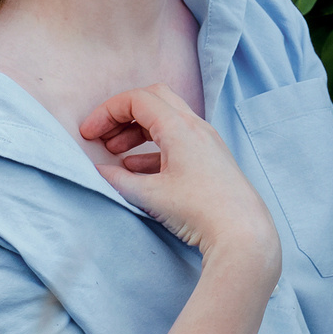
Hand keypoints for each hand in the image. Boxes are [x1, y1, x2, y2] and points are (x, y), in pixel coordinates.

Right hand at [82, 83, 280, 270]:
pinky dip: (153, 148)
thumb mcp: (149, 195)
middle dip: (122, 115)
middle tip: (102, 137)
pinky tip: (137, 169)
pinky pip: (178, 141)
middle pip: (153, 100)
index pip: (136, 99)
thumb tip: (98, 171)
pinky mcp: (211, 160)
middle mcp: (196, 127)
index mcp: (180, 127)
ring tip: (115, 153)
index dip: (106, 112)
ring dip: (137, 132)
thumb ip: (118, 180)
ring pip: (165, 121)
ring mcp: (207, 142)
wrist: (243, 234)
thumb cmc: (199, 211)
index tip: (89, 134)